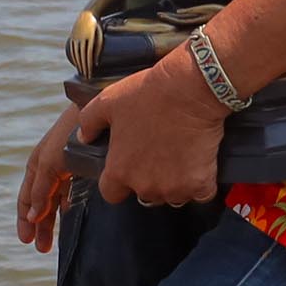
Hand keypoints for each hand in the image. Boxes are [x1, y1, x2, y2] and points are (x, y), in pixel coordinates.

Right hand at [17, 101, 91, 247]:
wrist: (96, 108)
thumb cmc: (70, 134)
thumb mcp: (51, 163)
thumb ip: (41, 190)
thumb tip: (33, 216)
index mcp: (37, 165)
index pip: (27, 198)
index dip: (25, 219)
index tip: (26, 240)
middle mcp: (49, 166)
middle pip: (40, 201)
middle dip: (39, 225)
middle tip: (41, 248)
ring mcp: (66, 165)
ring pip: (56, 197)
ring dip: (53, 218)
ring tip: (53, 240)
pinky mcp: (82, 164)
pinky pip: (70, 189)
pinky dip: (68, 203)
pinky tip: (72, 214)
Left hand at [74, 55, 228, 209]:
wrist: (191, 89)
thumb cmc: (148, 94)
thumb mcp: (108, 101)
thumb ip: (89, 122)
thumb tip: (83, 137)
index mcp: (119, 170)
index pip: (111, 194)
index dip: (119, 183)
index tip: (129, 168)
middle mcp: (145, 186)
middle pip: (145, 195)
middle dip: (150, 180)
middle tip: (158, 155)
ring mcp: (174, 188)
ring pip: (173, 196)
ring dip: (175, 183)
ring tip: (180, 157)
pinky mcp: (200, 184)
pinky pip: (201, 193)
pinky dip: (202, 182)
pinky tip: (201, 163)